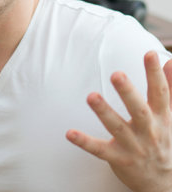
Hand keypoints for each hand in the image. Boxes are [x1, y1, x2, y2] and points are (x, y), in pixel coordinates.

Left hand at [66, 50, 171, 191]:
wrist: (166, 183)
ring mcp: (134, 146)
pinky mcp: (119, 159)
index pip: (160, 93)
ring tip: (91, 96)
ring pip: (117, 128)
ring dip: (104, 112)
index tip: (149, 54)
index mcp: (162, 118)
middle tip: (117, 74)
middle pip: (139, 110)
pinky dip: (85, 142)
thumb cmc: (165, 140)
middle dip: (128, 92)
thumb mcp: (171, 115)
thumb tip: (170, 61)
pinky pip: (100, 150)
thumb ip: (170, 88)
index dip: (155, 74)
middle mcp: (149, 131)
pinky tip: (69, 133)